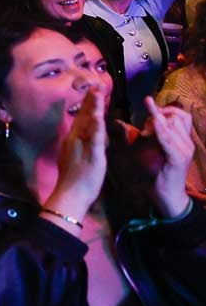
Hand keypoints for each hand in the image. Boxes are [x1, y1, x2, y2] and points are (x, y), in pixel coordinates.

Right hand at [44, 86, 108, 221]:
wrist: (70, 194)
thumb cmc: (73, 179)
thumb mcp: (73, 158)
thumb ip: (78, 145)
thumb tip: (81, 136)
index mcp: (73, 140)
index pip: (81, 118)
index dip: (87, 104)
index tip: (92, 91)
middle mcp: (75, 139)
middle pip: (83, 115)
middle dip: (91, 99)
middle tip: (96, 84)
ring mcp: (82, 146)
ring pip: (89, 123)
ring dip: (94, 106)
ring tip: (98, 92)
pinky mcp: (92, 156)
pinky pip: (95, 139)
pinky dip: (97, 126)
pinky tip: (100, 116)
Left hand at [142, 97, 193, 219]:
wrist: (166, 196)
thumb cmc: (155, 172)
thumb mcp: (147, 150)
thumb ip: (140, 136)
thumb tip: (119, 123)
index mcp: (181, 139)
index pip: (180, 115)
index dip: (165, 109)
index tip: (149, 109)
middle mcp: (186, 142)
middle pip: (177, 117)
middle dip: (159, 114)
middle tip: (145, 124)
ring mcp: (184, 150)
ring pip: (174, 125)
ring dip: (157, 120)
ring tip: (145, 127)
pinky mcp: (177, 159)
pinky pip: (169, 141)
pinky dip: (161, 131)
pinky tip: (153, 124)